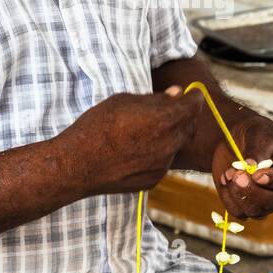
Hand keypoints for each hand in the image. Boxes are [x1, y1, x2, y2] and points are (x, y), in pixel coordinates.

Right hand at [67, 87, 200, 195]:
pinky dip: (159, 152)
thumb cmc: (97, 127)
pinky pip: (164, 161)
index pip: (193, 106)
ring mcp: (162, 165)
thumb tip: (176, 93)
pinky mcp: (154, 180)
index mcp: (163, 121)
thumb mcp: (123, 101)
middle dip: (186, 115)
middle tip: (174, 107)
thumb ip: (155, 98)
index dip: (194, 97)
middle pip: (189, 126)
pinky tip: (139, 147)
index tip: (192, 93)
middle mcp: (168, 145)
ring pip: (177, 145)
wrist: (78, 164)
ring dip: (172, 134)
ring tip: (148, 128)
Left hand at [212, 111, 272, 220]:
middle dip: (251, 190)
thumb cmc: (257, 134)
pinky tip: (225, 178)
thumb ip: (257, 151)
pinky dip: (228, 197)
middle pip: (272, 202)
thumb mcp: (259, 135)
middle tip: (236, 173)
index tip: (257, 175)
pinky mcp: (248, 206)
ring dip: (237, 194)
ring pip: (255, 211)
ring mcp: (267, 202)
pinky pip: (238, 212)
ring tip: (228, 173)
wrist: (240, 140)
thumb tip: (250, 166)